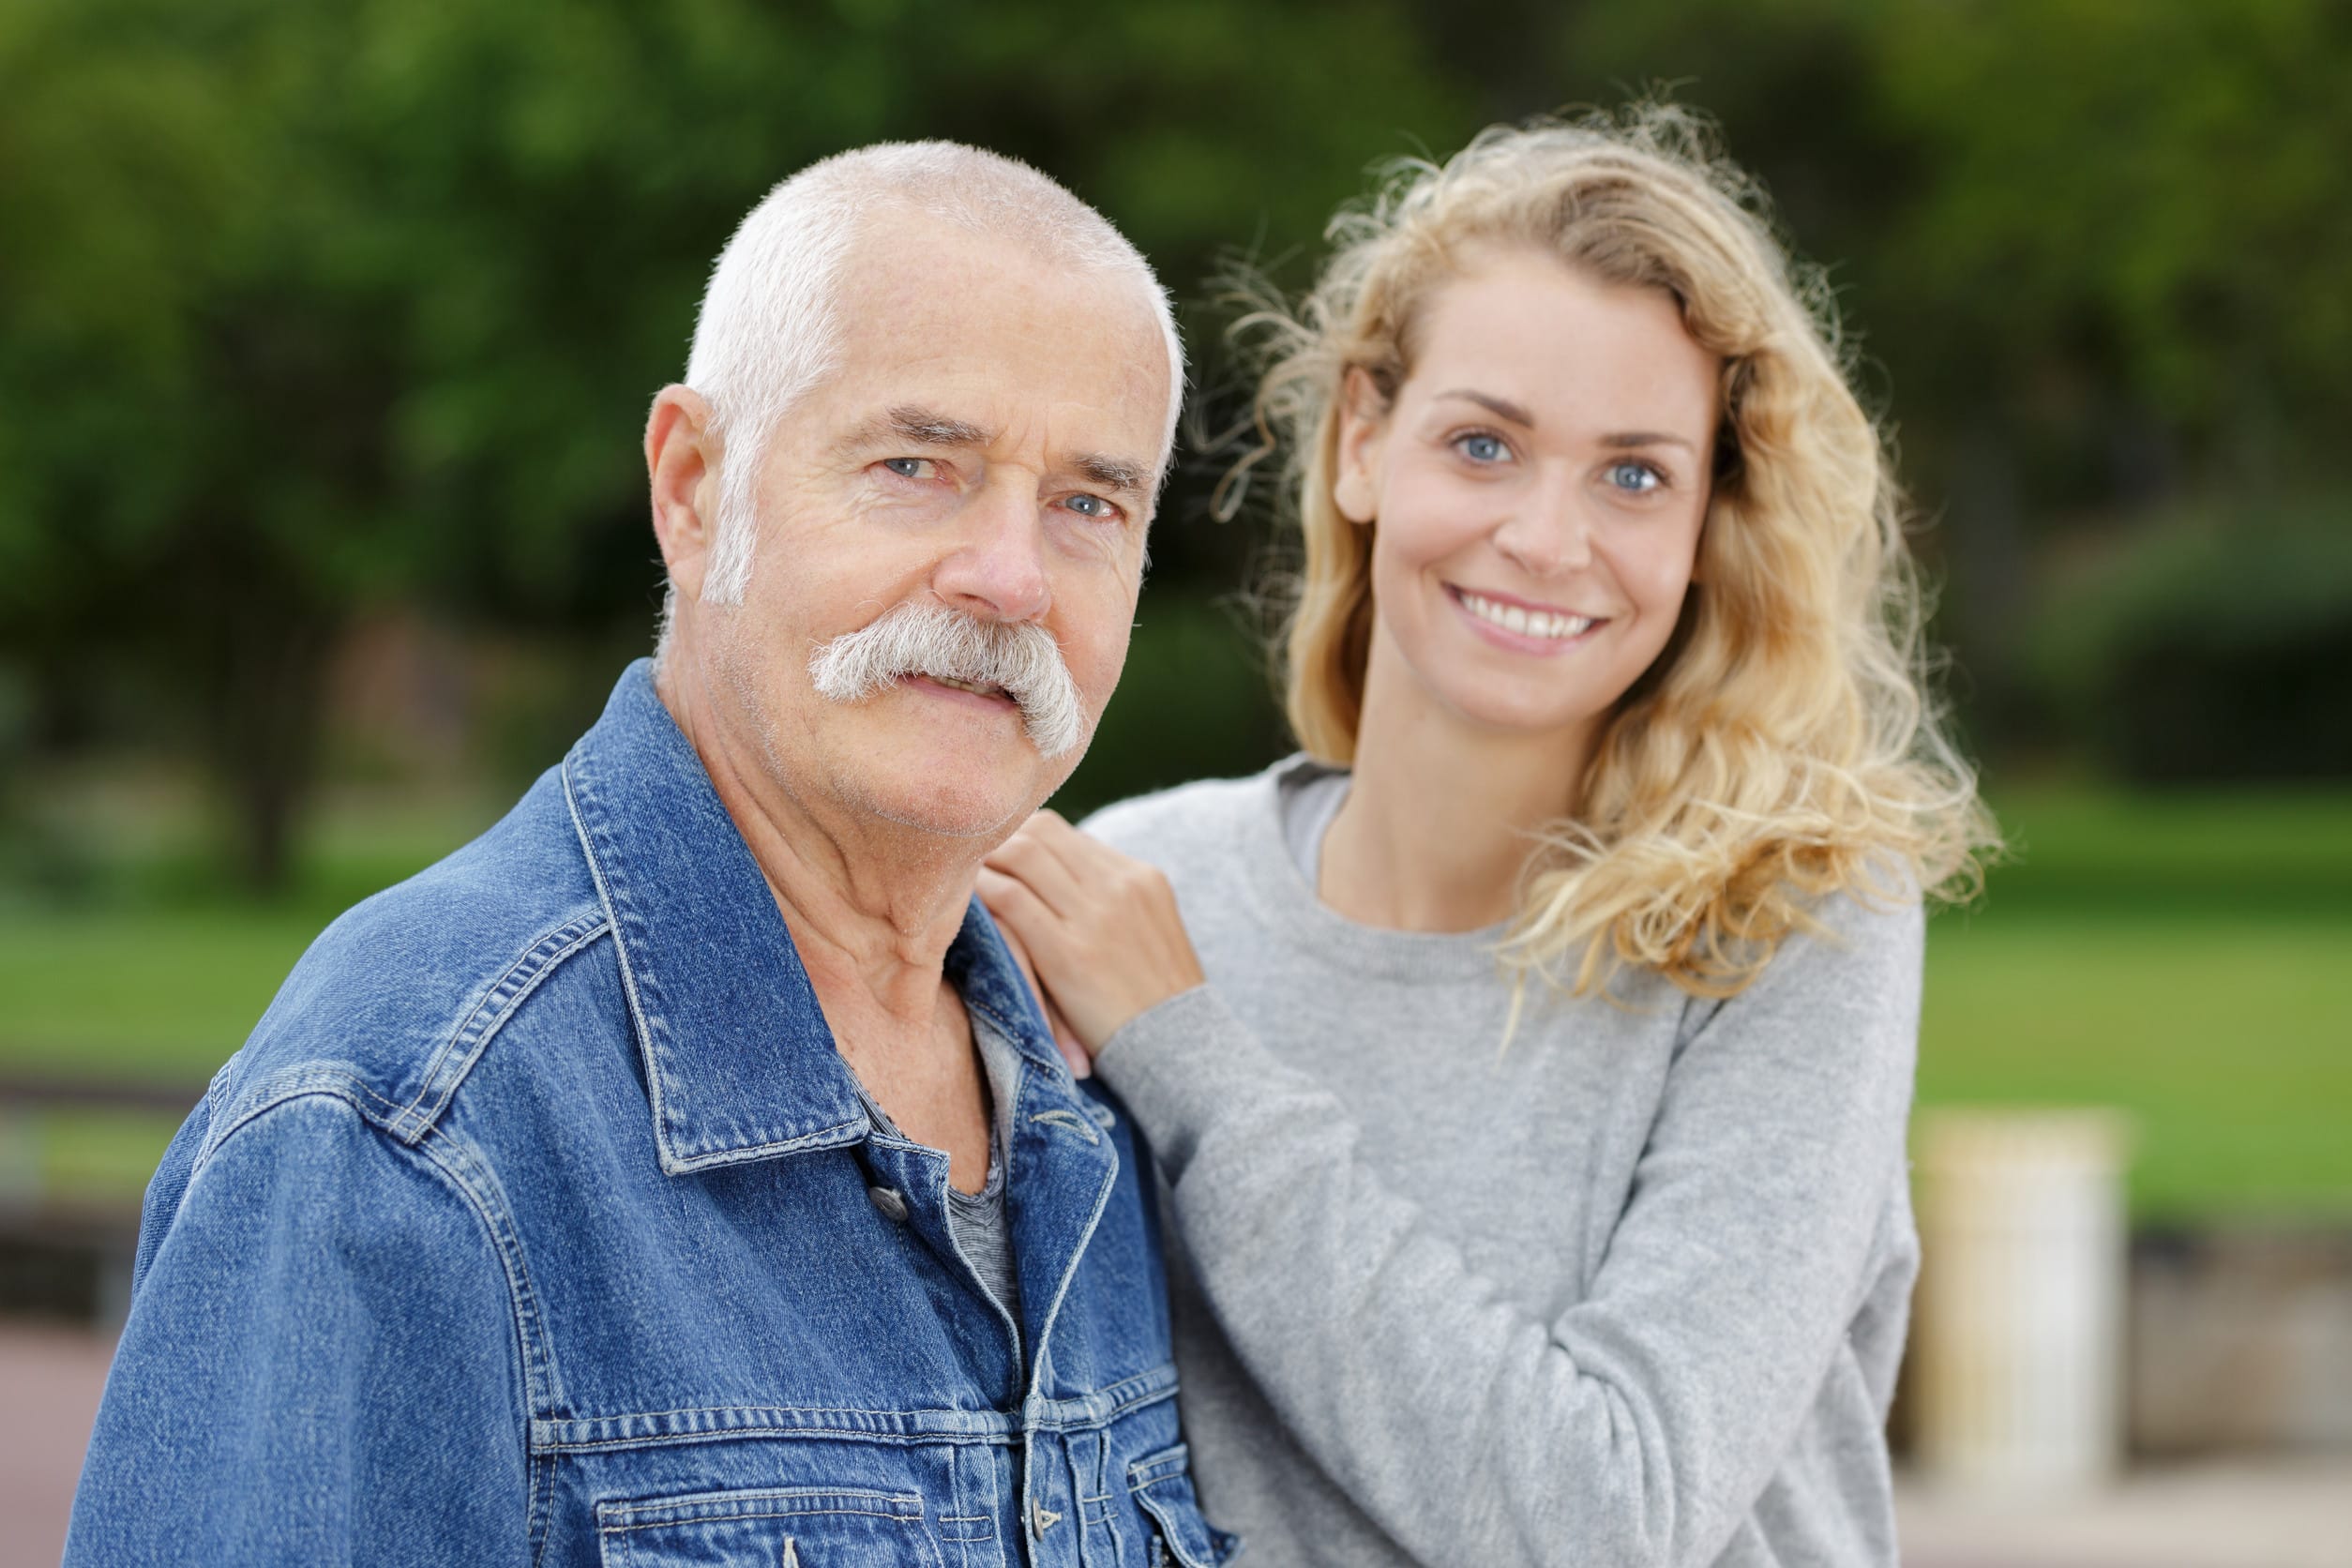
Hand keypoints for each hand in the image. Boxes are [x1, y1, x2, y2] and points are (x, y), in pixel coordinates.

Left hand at [978, 811, 1207, 1060]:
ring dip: (986, 866)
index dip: (1018, 844)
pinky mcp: (1069, 952)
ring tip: (962, 889)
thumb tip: (1054, 880)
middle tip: (968, 874)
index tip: (995, 870)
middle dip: (997, 846)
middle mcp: (1121, 884)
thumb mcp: (1149, 931)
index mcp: (1142, 876)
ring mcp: (1097, 915)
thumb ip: (1110, 899)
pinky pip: (1010, 899)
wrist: (1182, 1051)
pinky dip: (982, 895)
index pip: (1060, 833)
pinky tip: (967, 910)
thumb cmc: (1154, 1000)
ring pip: (1021, 854)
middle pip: (1038, 832)